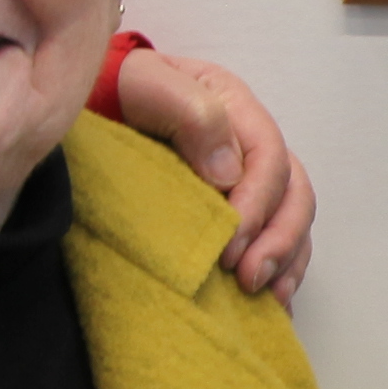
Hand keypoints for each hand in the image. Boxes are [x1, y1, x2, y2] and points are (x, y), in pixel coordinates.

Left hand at [108, 46, 315, 294]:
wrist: (93, 109)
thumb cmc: (121, 95)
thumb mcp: (150, 84)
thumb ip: (194, 114)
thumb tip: (229, 174)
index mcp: (239, 110)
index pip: (270, 158)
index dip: (257, 203)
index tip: (229, 244)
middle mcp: (254, 147)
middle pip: (294, 194)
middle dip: (279, 240)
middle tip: (248, 277)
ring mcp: (251, 181)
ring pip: (294, 221)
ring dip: (286, 261)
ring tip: (264, 294)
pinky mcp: (242, 213)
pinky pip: (281, 242)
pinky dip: (283, 273)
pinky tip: (273, 304)